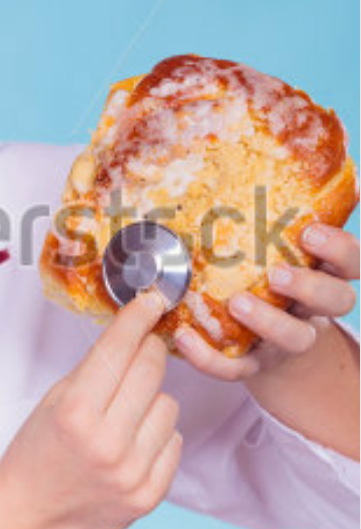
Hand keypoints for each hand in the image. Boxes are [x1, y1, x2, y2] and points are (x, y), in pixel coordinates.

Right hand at [0, 287, 181, 528]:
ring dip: (152, 402)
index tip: (152, 303)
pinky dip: (158, 436)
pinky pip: (175, 442)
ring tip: (124, 417)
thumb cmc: (37, 453)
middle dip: (148, 353)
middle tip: (139, 353)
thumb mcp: (54, 400)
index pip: (119, 351)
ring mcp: (132, 473)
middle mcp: (107, 444)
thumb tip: (137, 332)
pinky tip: (133, 444)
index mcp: (76, 414)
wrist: (30, 514)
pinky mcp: (149, 495)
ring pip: (169, 405)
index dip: (138, 319)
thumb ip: (96, 369)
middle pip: (152, 371)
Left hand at [172, 222, 358, 385]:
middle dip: (309, 287)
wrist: (271, 349)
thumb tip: (275, 161)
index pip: (352, 262)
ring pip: (294, 338)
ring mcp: (286, 341)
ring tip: (237, 302)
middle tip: (277, 272)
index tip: (311, 231)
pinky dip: (211, 358)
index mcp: (327, 274)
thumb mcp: (284, 247)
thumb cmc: (273, 280)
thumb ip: (284, 213)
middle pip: (335, 301)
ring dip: (269, 321)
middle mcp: (314, 309)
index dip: (339, 248)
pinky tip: (185, 337)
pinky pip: (237, 368)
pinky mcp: (254, 366)